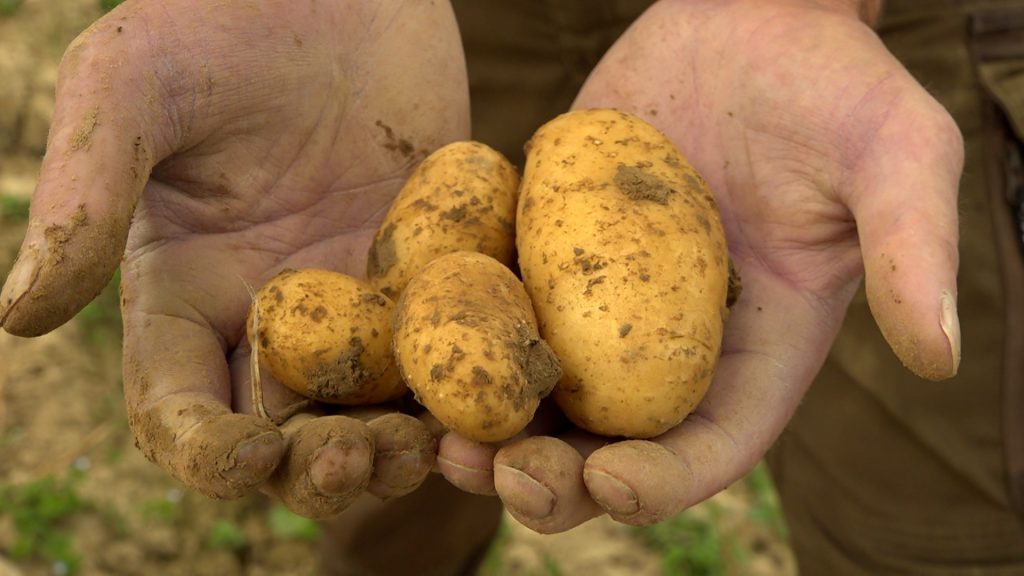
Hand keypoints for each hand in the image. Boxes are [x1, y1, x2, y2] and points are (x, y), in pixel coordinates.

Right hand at [0, 0, 468, 517]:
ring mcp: (356, 303)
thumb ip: (84, 194)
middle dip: (314, 467)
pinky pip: (447, 355)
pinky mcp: (428, 278)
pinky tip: (490, 399)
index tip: (248, 455)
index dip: (204, 449)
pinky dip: (464, 390)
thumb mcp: (134, 87)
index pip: (180, 405)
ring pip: (369, 414)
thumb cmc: (225, 17)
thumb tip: (17, 317)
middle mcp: (269, 315)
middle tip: (356, 458)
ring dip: (392, 448)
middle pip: (283, 434)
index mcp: (186, 294)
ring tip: (425, 447)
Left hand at [439, 0, 962, 531]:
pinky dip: (459, 345)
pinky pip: (497, 313)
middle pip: (609, 444)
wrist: (744, 17)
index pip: (711, 445)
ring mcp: (602, 305)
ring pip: (537, 396)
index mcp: (756, 350)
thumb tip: (944, 354)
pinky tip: (416, 352)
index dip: (663, 482)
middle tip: (497, 474)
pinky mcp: (548, 255)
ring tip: (438, 440)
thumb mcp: (893, 153)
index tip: (611, 485)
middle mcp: (672, 345)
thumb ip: (913, 245)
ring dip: (487, 430)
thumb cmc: (830, 83)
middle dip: (554, 479)